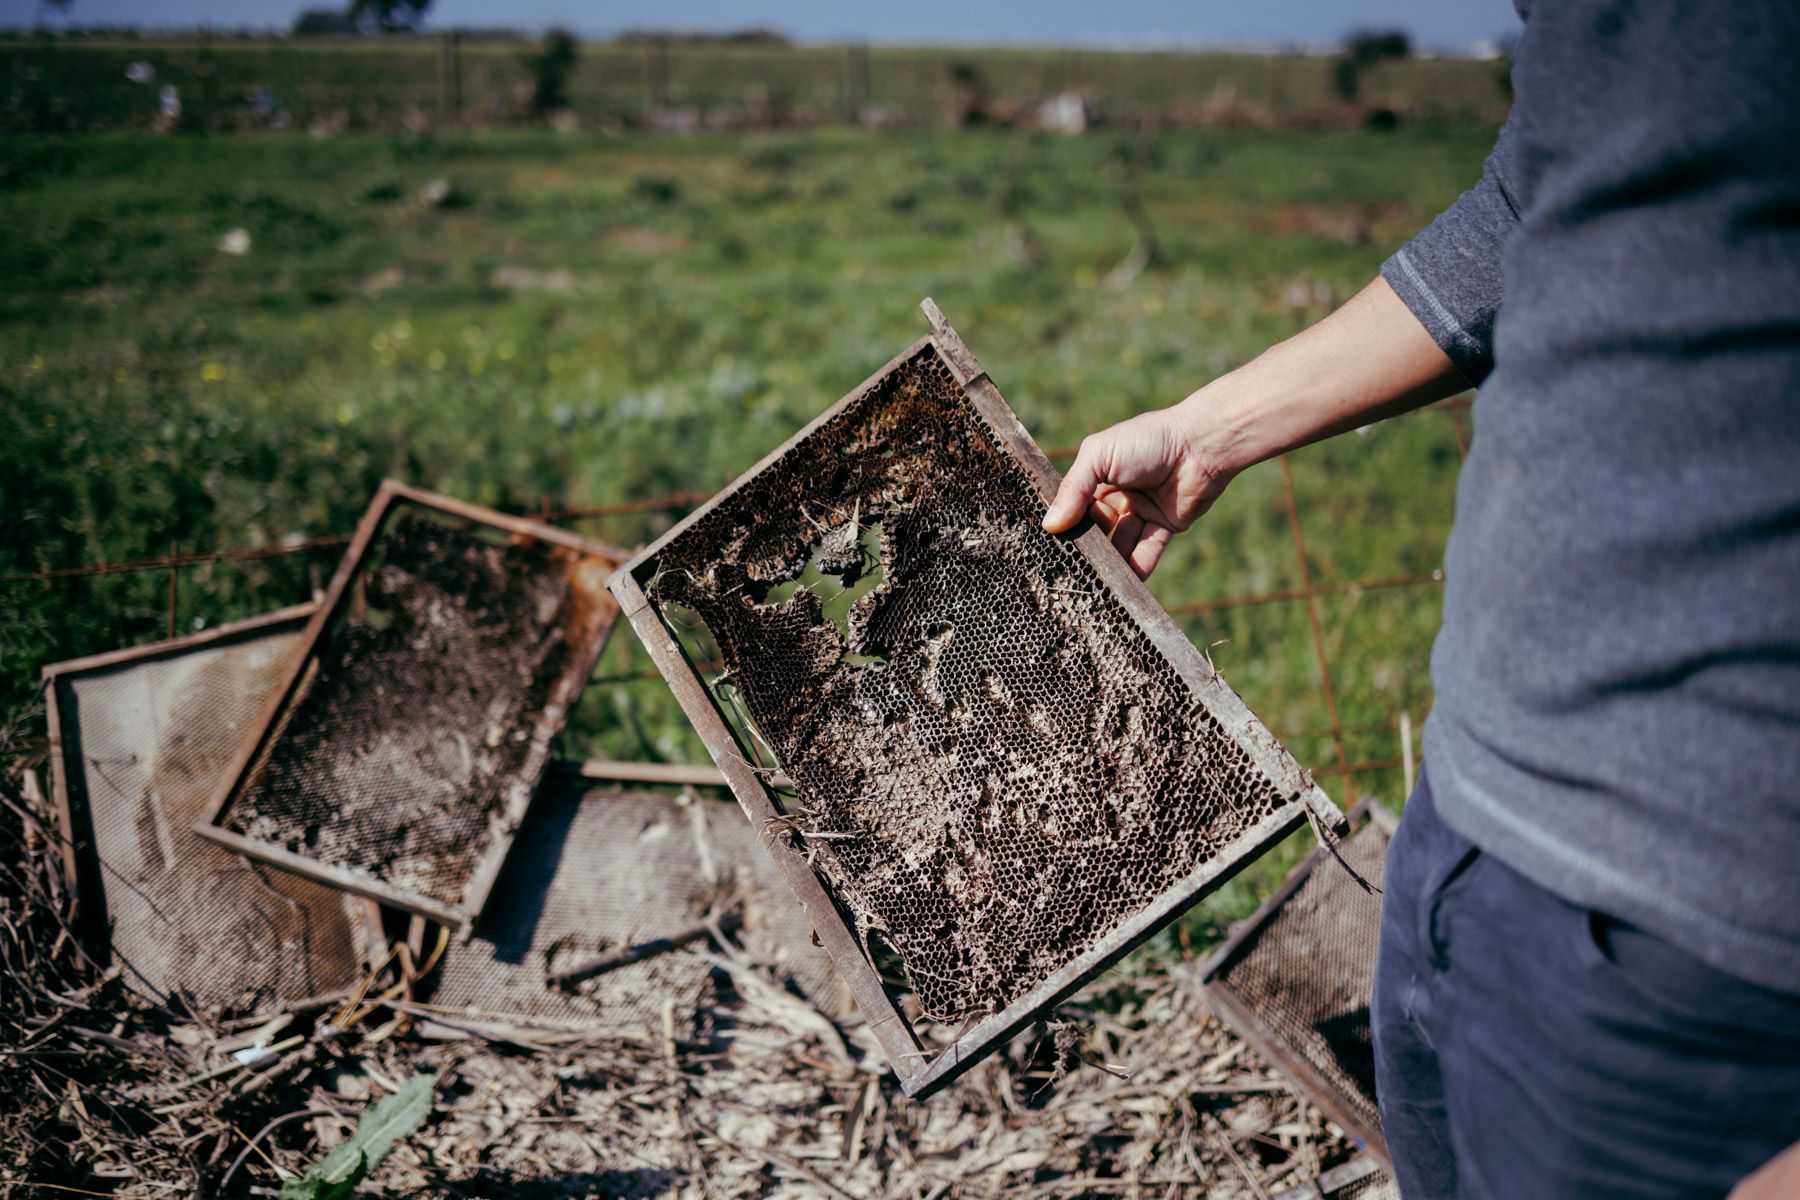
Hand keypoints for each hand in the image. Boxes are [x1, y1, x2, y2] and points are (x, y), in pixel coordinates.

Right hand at [1040, 404, 1236, 579]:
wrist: (1201, 445)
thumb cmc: (1148, 440)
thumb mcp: (1100, 456)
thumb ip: (1074, 489)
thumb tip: (1049, 525)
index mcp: (1099, 474)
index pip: (1074, 504)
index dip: (1062, 522)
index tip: (1046, 544)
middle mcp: (1118, 495)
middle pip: (1094, 528)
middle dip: (1084, 546)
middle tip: (1068, 568)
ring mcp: (1141, 512)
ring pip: (1120, 543)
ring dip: (1110, 562)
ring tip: (1095, 581)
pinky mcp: (1164, 526)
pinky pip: (1147, 550)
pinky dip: (1137, 566)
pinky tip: (1125, 582)